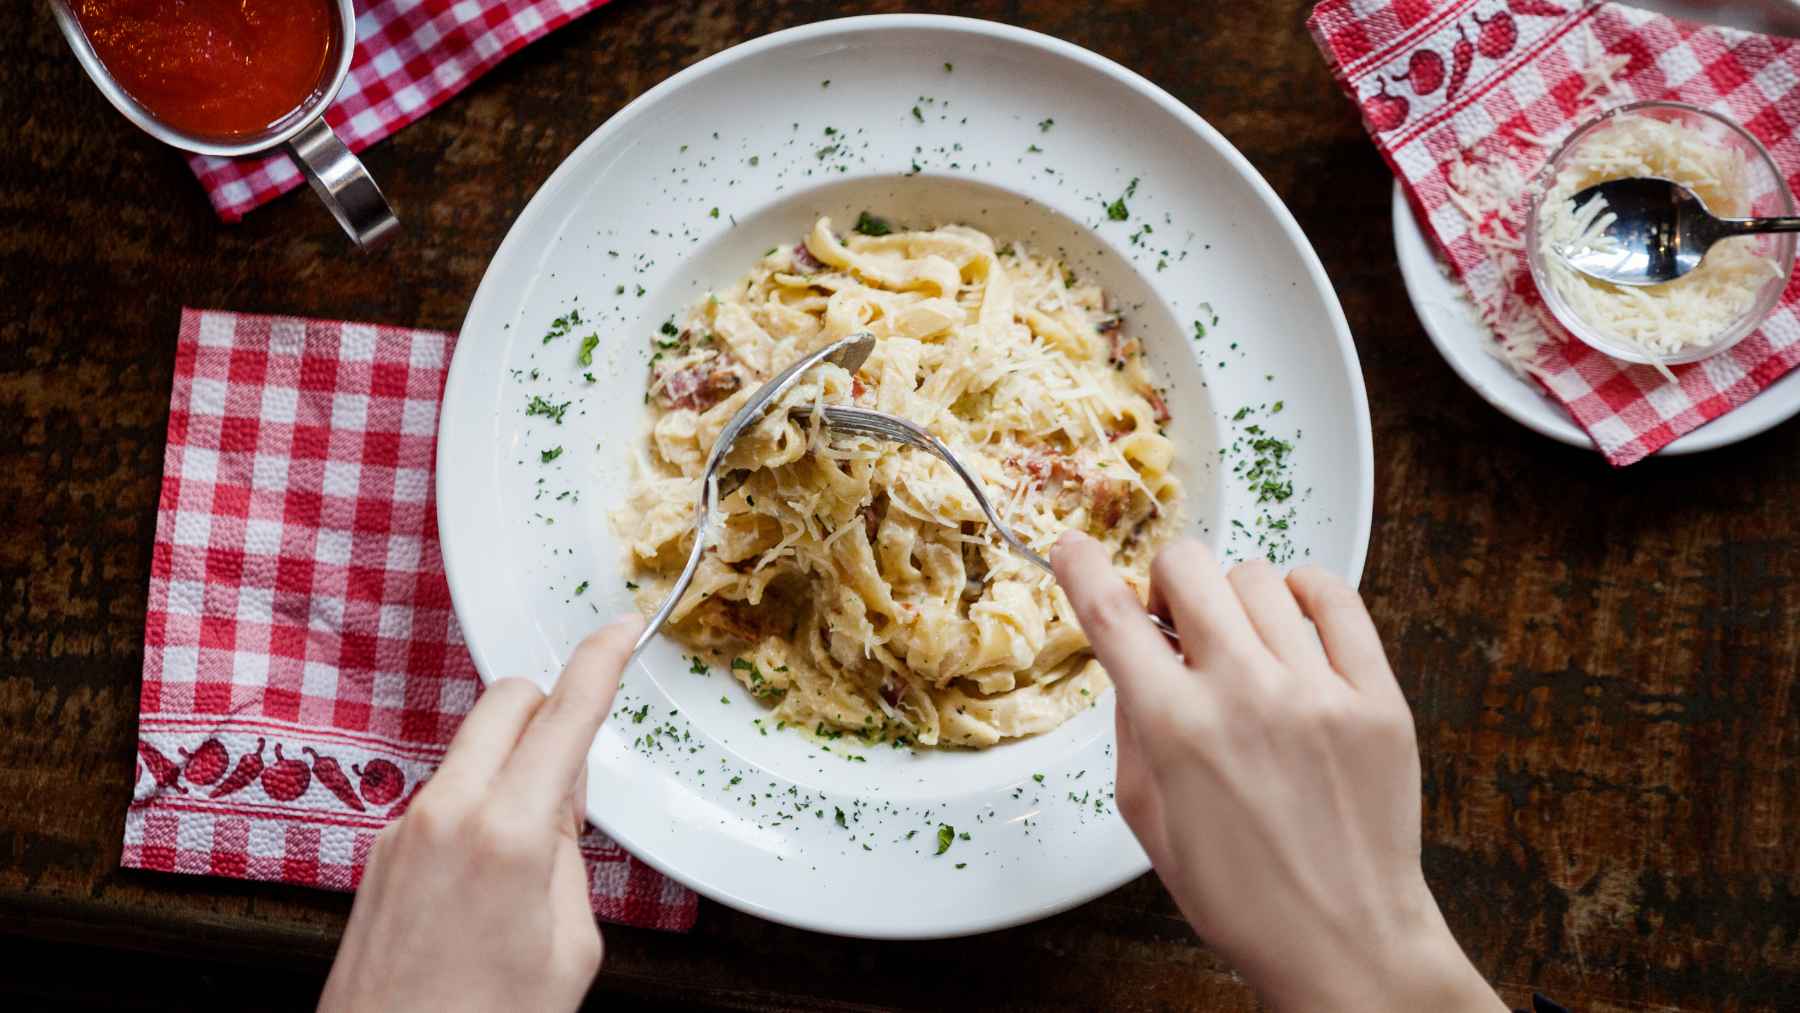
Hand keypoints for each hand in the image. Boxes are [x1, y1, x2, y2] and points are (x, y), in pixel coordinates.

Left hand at [319, 616, 644, 1012]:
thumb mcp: (570, 947)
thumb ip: (569, 859)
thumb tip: (559, 812)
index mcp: (506, 835)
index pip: (564, 717)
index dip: (600, 663)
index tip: (619, 630)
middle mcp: (444, 817)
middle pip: (504, 703)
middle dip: (548, 706)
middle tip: (578, 759)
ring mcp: (403, 832)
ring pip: (473, 752)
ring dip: (513, 767)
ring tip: (534, 858)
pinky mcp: (380, 855)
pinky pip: (444, 798)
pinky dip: (480, 807)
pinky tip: (491, 880)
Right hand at [1052, 533, 1502, 1012]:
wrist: (1343, 941)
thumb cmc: (1242, 896)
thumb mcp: (1147, 820)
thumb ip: (1131, 729)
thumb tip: (1133, 660)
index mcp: (1176, 729)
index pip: (1112, 616)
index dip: (1082, 569)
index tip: (1074, 549)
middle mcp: (1245, 695)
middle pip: (1187, 569)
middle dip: (1164, 581)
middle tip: (1173, 618)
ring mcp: (1318, 691)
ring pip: (1258, 577)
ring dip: (1232, 597)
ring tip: (1241, 640)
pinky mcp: (1376, 696)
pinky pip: (1336, 599)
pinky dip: (1305, 592)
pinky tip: (1293, 619)